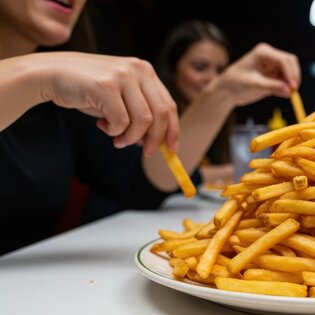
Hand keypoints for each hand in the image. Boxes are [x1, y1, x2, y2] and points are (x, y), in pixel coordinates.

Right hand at [40, 52, 178, 155]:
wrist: (50, 74)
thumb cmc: (88, 90)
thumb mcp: (120, 98)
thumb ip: (140, 112)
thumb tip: (158, 141)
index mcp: (145, 70)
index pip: (168, 104)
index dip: (173, 129)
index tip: (172, 149)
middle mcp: (138, 69)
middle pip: (161, 114)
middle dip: (155, 139)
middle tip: (146, 152)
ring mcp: (123, 75)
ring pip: (143, 121)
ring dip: (130, 137)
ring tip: (116, 139)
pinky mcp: (106, 85)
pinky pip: (121, 121)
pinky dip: (113, 131)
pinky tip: (101, 125)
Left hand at [213, 43, 300, 106]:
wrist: (227, 90)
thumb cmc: (235, 83)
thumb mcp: (254, 85)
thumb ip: (272, 86)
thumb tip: (288, 90)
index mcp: (263, 52)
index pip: (284, 60)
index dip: (291, 73)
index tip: (293, 87)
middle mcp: (270, 56)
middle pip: (290, 63)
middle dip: (293, 77)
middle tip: (293, 91)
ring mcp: (272, 65)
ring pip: (290, 72)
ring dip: (290, 83)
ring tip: (286, 94)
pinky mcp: (273, 75)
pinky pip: (285, 80)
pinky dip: (285, 87)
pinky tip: (280, 94)